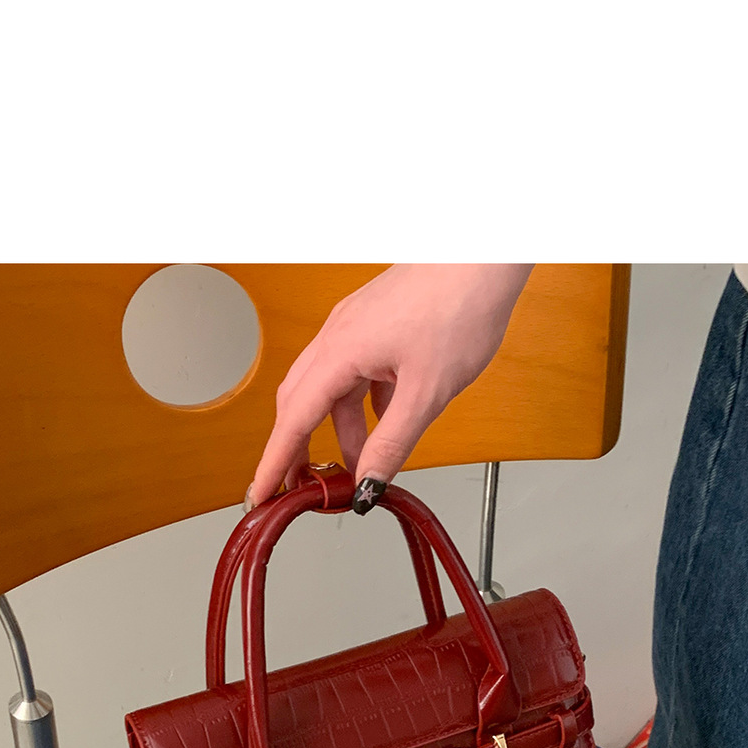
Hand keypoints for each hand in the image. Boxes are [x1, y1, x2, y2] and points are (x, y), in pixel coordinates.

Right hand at [248, 264, 532, 511]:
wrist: (486, 254)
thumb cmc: (461, 304)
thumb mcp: (427, 392)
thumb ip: (393, 443)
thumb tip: (368, 484)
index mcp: (341, 350)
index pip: (295, 419)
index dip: (276, 462)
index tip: (262, 493)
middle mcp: (338, 335)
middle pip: (301, 403)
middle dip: (298, 448)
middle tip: (301, 488)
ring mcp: (356, 327)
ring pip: (332, 390)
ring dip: (340, 430)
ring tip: (359, 465)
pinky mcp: (376, 324)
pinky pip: (356, 374)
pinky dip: (363, 407)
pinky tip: (385, 424)